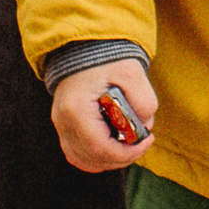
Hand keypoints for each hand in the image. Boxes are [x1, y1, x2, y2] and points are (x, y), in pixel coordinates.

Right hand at [50, 58, 157, 172]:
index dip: (126, 152)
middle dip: (122, 157)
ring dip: (110, 159)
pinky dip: (98, 156)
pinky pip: (78, 154)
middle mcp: (63, 122)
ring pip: (84, 160)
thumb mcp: (131, 73)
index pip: (99, 147)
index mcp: (77, 109)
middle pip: (92, 159)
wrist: (83, 48)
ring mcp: (61, 126)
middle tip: (142, 143)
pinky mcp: (65, 127)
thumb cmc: (106, 59)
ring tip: (130, 142)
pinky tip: (115, 144)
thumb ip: (143, 100)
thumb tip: (145, 127)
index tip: (147, 141)